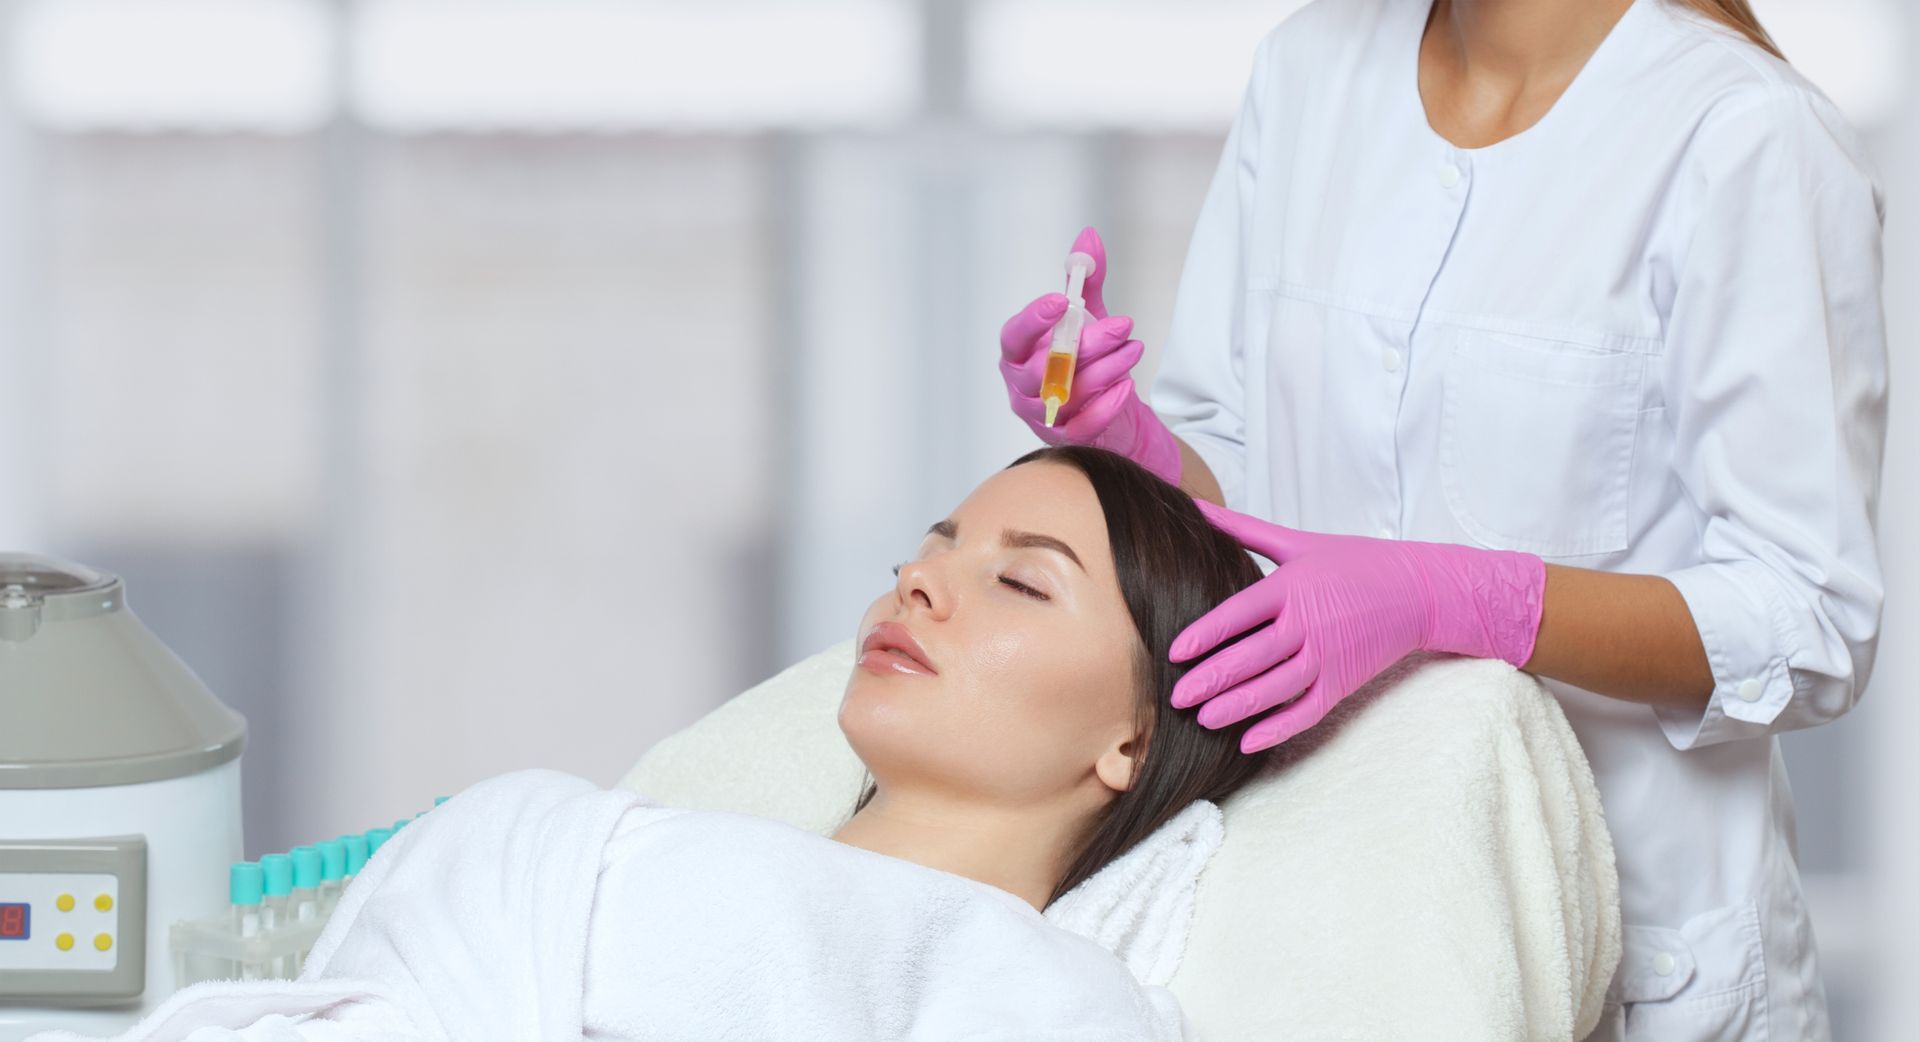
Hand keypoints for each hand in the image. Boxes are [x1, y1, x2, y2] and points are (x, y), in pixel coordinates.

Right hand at [998, 226, 1182, 485]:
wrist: (1108, 408)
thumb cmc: (1087, 357)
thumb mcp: (1089, 315)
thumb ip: (1086, 279)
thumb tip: (1088, 237)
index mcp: (1018, 352)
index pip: (1014, 337)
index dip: (1032, 320)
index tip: (1059, 301)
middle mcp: (1021, 385)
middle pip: (1044, 367)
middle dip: (1087, 344)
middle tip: (1124, 325)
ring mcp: (1040, 415)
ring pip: (1068, 393)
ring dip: (1107, 368)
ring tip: (1135, 350)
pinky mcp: (1064, 438)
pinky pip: (1082, 425)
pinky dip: (1107, 406)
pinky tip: (1128, 387)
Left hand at [1168, 499, 1546, 752]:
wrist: (1418, 591)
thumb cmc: (1354, 562)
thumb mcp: (1297, 541)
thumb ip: (1241, 528)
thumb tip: (1194, 505)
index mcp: (1292, 586)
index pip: (1239, 614)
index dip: (1206, 635)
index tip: (1174, 652)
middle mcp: (1308, 622)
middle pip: (1252, 656)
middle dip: (1211, 679)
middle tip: (1176, 697)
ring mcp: (1327, 655)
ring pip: (1276, 688)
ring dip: (1238, 706)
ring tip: (1202, 720)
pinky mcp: (1343, 682)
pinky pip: (1307, 711)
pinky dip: (1279, 728)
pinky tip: (1248, 742)